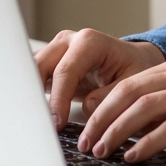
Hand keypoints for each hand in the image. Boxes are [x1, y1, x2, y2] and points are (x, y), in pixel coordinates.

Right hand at [34, 28, 165, 128]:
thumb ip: (109, 96)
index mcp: (89, 42)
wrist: (134, 62)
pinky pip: (34, 77)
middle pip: (39, 66)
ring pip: (31, 71)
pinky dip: (32, 95)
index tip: (56, 123)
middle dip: (35, 95)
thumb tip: (88, 108)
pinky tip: (33, 115)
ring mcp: (56, 51)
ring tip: (32, 121)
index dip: (58, 100)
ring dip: (30, 94)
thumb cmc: (135, 69)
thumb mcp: (132, 84)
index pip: (65, 71)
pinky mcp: (50, 64)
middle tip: (38, 124)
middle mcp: (68, 42)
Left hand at [78, 55, 165, 162]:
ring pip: (145, 107)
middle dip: (102, 118)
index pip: (130, 81)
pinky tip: (136, 156)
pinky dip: (148, 143)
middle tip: (86, 142)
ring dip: (117, 131)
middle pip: (130, 91)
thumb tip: (135, 126)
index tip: (86, 126)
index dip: (103, 104)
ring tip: (103, 151)